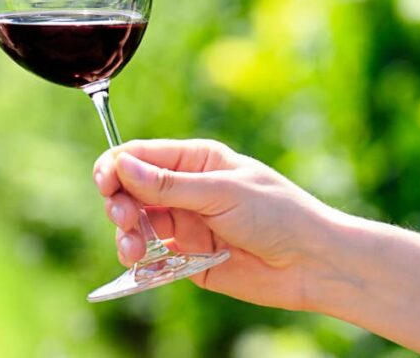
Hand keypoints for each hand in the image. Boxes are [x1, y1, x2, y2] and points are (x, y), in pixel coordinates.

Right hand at [93, 138, 341, 310]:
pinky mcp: (188, 257)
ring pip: (136, 223)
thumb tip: (122, 165)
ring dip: (126, 233)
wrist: (313, 264)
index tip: (106, 184)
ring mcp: (185, 223)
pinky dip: (139, 259)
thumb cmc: (278, 215)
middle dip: (118, 203)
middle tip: (125, 220)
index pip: (140, 156)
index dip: (115, 167)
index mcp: (195, 161)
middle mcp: (185, 189)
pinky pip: (152, 256)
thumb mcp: (222, 192)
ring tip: (134, 249)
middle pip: (130, 190)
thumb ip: (169, 185)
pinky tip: (140, 263)